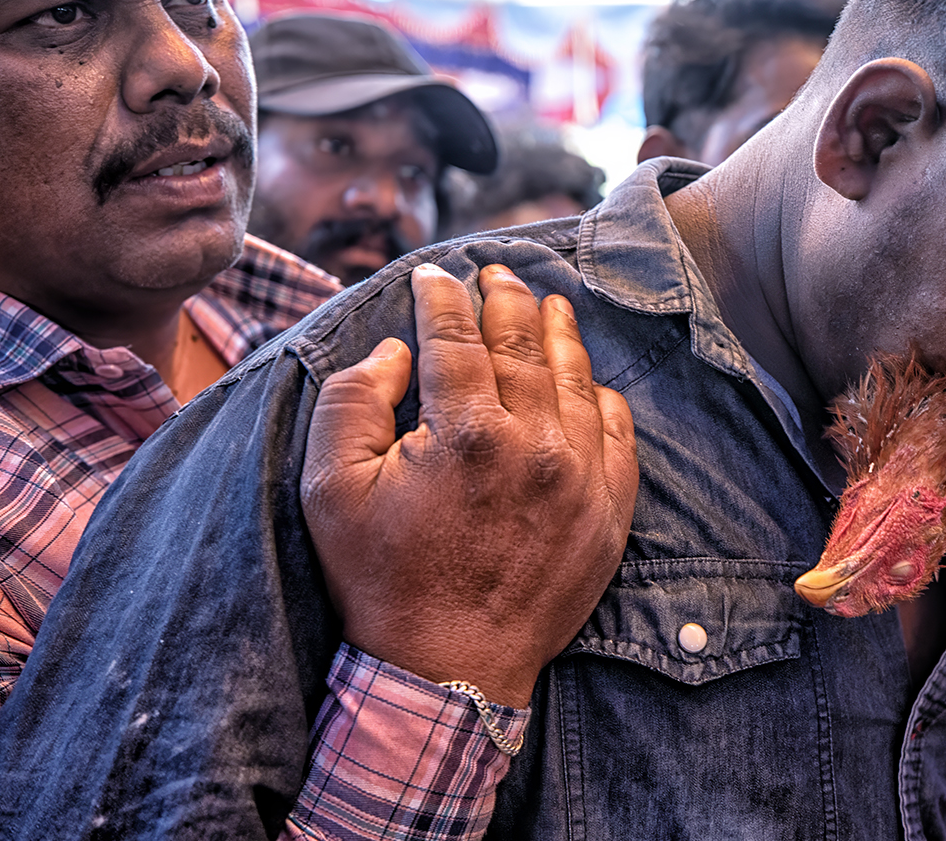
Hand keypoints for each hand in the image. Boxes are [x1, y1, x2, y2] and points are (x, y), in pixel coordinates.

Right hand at [301, 263, 638, 706]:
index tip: (433, 275)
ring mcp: (581, 479)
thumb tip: (395, 350)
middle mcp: (535, 446)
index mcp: (466, 433)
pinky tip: (588, 380)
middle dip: (506, 299)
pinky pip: (617, 433)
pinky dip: (602, 397)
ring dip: (559, 333)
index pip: (456, 338)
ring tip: (548, 304)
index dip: (442, 298)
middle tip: (496, 273)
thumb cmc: (380, 580)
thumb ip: (353, 401)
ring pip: (576, 379)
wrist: (447, 673)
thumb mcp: (329, 489)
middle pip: (524, 345)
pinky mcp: (609, 513)